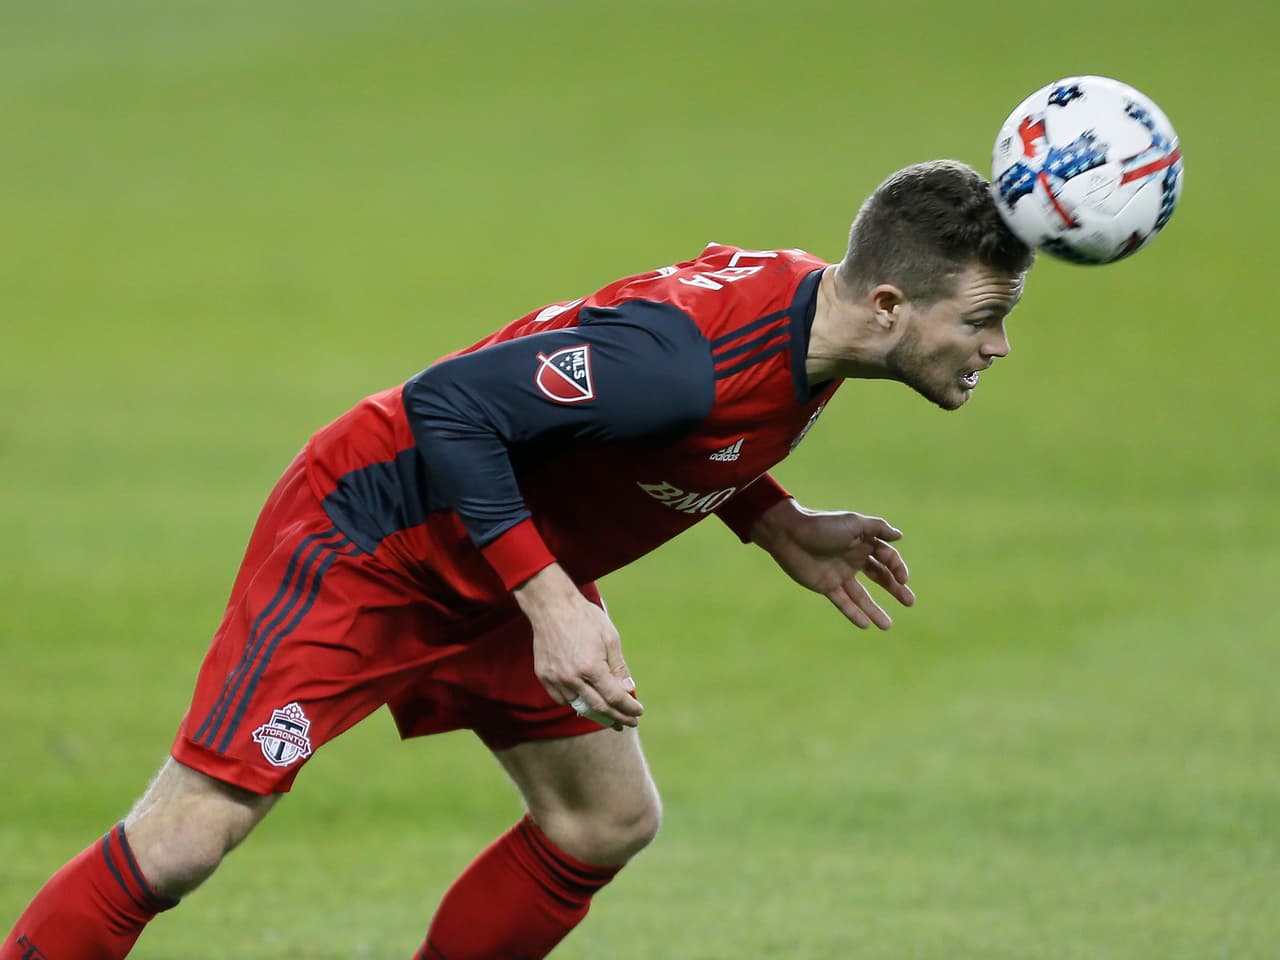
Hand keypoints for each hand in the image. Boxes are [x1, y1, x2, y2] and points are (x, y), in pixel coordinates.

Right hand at [514, 564, 644, 728]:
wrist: (551, 606)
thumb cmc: (585, 618)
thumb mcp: (610, 639)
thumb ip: (619, 668)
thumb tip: (629, 690)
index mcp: (591, 667)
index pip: (614, 698)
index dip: (629, 708)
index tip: (639, 712)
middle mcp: (572, 677)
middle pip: (598, 708)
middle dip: (617, 717)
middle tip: (630, 722)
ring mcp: (556, 679)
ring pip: (579, 706)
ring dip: (597, 713)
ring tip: (611, 717)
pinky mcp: (544, 677)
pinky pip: (562, 699)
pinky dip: (576, 704)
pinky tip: (586, 702)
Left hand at [750, 500, 915, 628]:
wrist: (789, 534)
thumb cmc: (822, 526)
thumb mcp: (853, 523)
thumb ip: (878, 528)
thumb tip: (900, 536)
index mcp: (862, 542)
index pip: (887, 558)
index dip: (897, 568)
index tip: (903, 579)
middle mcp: (853, 559)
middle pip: (880, 577)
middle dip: (895, 589)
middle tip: (909, 602)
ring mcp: (840, 574)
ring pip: (862, 596)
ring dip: (875, 610)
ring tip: (887, 626)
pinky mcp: (826, 586)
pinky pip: (843, 603)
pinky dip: (853, 614)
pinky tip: (866, 625)